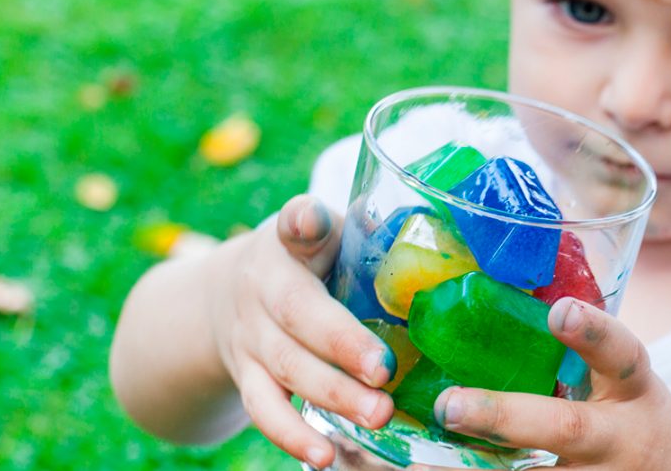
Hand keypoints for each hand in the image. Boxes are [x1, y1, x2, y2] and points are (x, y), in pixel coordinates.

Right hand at [209, 194, 395, 468]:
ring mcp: (250, 337)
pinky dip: (291, 437)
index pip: (296, 225)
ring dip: (333, 396)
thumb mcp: (328, 233)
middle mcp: (261, 289)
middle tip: (387, 371)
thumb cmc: (306, 260)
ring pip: (287, 370)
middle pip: (298, 317)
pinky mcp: (246, 377)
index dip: (304, 223)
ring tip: (378, 416)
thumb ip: (371, 232)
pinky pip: (264, 411)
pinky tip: (323, 458)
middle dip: (343, 346)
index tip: (312, 224)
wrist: (226, 294)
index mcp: (289, 244)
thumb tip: (444, 230)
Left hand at [408, 297, 670, 470]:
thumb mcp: (625, 382)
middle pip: (563, 428)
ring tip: (420, 459)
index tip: (560, 311)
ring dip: (475, 467)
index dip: (593, 332)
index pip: (621, 354)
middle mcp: (615, 438)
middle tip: (449, 405)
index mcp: (632, 390)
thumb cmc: (635, 418)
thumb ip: (579, 348)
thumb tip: (500, 286)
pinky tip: (427, 469)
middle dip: (503, 416)